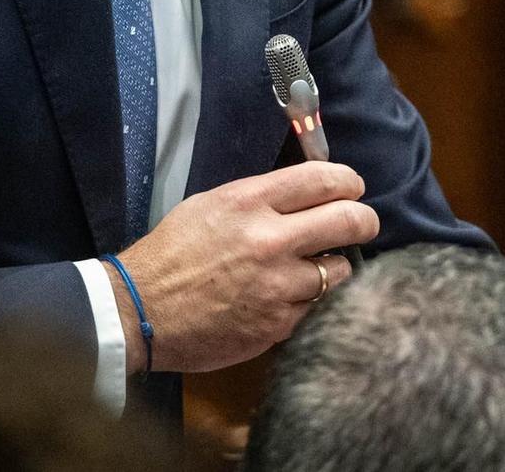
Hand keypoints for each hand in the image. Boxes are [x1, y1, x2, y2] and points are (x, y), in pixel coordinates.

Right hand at [115, 161, 377, 373]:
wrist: (140, 312)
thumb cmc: (172, 253)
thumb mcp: (211, 204)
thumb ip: (261, 198)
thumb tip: (305, 194)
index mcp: (250, 202)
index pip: (323, 180)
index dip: (349, 182)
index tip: (353, 188)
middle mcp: (270, 240)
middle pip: (349, 221)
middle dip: (364, 220)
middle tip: (362, 223)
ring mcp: (278, 287)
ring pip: (341, 270)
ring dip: (336, 267)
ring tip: (319, 267)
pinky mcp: (277, 326)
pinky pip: (316, 308)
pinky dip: (311, 301)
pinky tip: (292, 297)